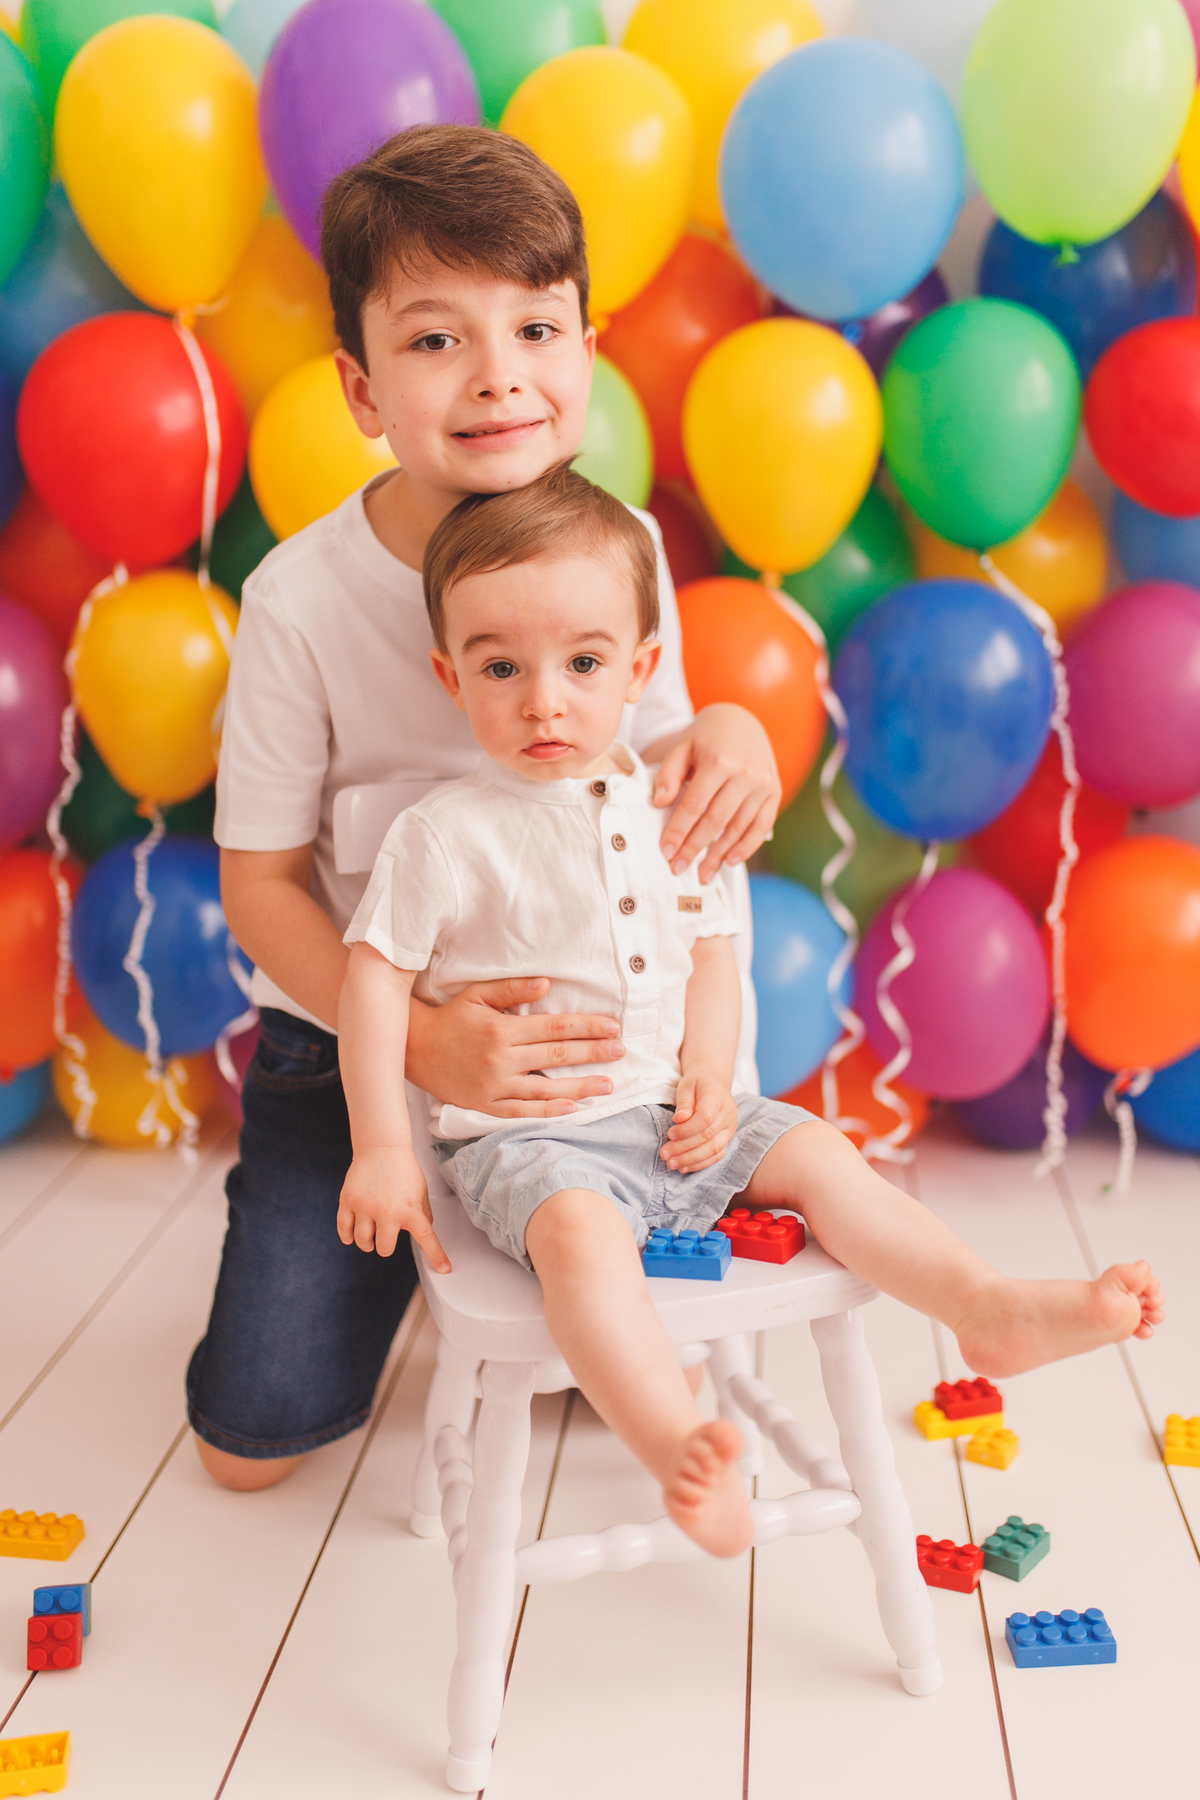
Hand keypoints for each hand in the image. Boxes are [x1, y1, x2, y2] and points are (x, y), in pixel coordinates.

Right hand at [337, 1146, 450, 1270]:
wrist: (382, 1148)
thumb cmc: (403, 1170)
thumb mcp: (421, 1192)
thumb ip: (423, 1214)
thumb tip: (424, 1231)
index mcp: (410, 1210)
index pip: (426, 1238)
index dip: (436, 1255)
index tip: (444, 1269)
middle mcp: (388, 1212)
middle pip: (384, 1248)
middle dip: (385, 1246)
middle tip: (386, 1236)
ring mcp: (366, 1207)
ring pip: (363, 1241)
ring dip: (367, 1243)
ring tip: (371, 1236)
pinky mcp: (349, 1201)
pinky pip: (344, 1229)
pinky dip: (348, 1236)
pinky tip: (352, 1237)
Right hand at [407, 977, 624, 1116]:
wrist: (415, 1048)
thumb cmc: (451, 1017)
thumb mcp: (478, 995)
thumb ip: (513, 989)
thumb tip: (547, 983)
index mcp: (502, 1030)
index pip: (555, 1028)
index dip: (586, 1027)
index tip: (612, 1027)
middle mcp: (501, 1060)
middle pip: (557, 1057)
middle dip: (593, 1054)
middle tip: (620, 1052)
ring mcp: (494, 1086)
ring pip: (546, 1089)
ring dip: (581, 1087)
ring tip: (608, 1086)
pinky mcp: (486, 1105)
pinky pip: (522, 1111)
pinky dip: (548, 1112)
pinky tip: (572, 1109)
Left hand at [653, 704, 781, 883]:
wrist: (742, 721)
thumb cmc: (705, 738)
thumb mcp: (683, 747)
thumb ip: (668, 773)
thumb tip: (659, 803)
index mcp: (719, 760)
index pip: (695, 804)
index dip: (679, 831)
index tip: (666, 852)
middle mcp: (745, 773)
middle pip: (717, 820)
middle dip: (696, 848)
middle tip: (678, 868)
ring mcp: (763, 784)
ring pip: (739, 828)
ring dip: (720, 854)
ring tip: (702, 874)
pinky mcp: (774, 793)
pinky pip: (762, 826)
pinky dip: (747, 847)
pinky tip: (730, 862)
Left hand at [663, 1068, 737, 1173]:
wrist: (713, 1083)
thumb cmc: (697, 1084)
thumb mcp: (686, 1086)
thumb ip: (684, 1102)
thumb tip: (680, 1119)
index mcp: (718, 1097)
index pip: (705, 1118)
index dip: (687, 1130)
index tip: (670, 1134)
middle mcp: (728, 1114)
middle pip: (708, 1136)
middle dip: (684, 1148)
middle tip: (664, 1154)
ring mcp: (730, 1128)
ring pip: (714, 1149)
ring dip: (691, 1159)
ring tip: (671, 1163)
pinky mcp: (727, 1138)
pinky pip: (717, 1155)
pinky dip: (700, 1164)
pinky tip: (684, 1167)